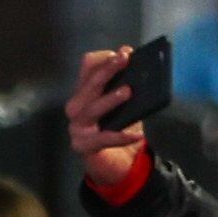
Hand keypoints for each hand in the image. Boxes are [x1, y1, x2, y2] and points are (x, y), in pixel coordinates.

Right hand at [63, 49, 150, 195]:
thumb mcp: (126, 106)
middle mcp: (77, 106)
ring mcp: (76, 127)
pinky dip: (119, 136)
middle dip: (107, 70)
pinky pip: (102, 139)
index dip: (105, 59)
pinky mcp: (83, 146)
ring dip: (109, 99)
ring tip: (127, 92)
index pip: (88, 68)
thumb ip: (128, 87)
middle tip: (124, 59)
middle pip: (90, 84)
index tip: (125, 53)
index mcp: (86, 92)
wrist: (116, 164)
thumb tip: (141, 68)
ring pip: (91, 109)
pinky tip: (135, 135)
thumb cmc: (119, 129)